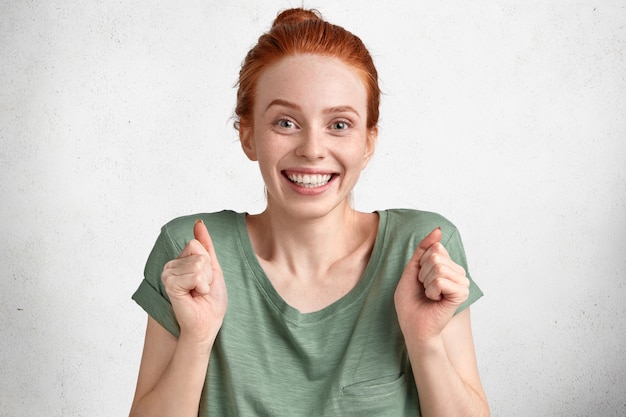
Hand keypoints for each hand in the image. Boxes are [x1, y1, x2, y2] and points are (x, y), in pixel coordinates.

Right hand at [161, 220, 227, 346]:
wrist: (207, 323)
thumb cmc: (211, 300)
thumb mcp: (213, 267)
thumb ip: (205, 245)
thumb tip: (198, 223)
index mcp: (181, 260)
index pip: (196, 244)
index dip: (208, 263)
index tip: (205, 279)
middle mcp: (171, 265)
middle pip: (198, 253)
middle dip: (208, 272)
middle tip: (202, 288)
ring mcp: (168, 274)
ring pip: (197, 263)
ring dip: (205, 280)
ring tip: (198, 292)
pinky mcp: (169, 284)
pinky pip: (194, 274)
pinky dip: (201, 286)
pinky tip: (194, 295)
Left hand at [394, 227, 469, 343]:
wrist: (413, 326)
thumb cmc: (411, 301)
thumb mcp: (412, 269)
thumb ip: (424, 249)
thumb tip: (438, 230)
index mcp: (447, 265)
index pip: (434, 247)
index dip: (420, 263)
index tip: (420, 279)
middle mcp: (457, 271)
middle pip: (435, 255)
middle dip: (422, 273)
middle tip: (424, 289)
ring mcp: (462, 282)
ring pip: (438, 267)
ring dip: (426, 283)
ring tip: (429, 295)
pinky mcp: (462, 293)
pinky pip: (440, 280)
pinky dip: (431, 290)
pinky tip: (435, 300)